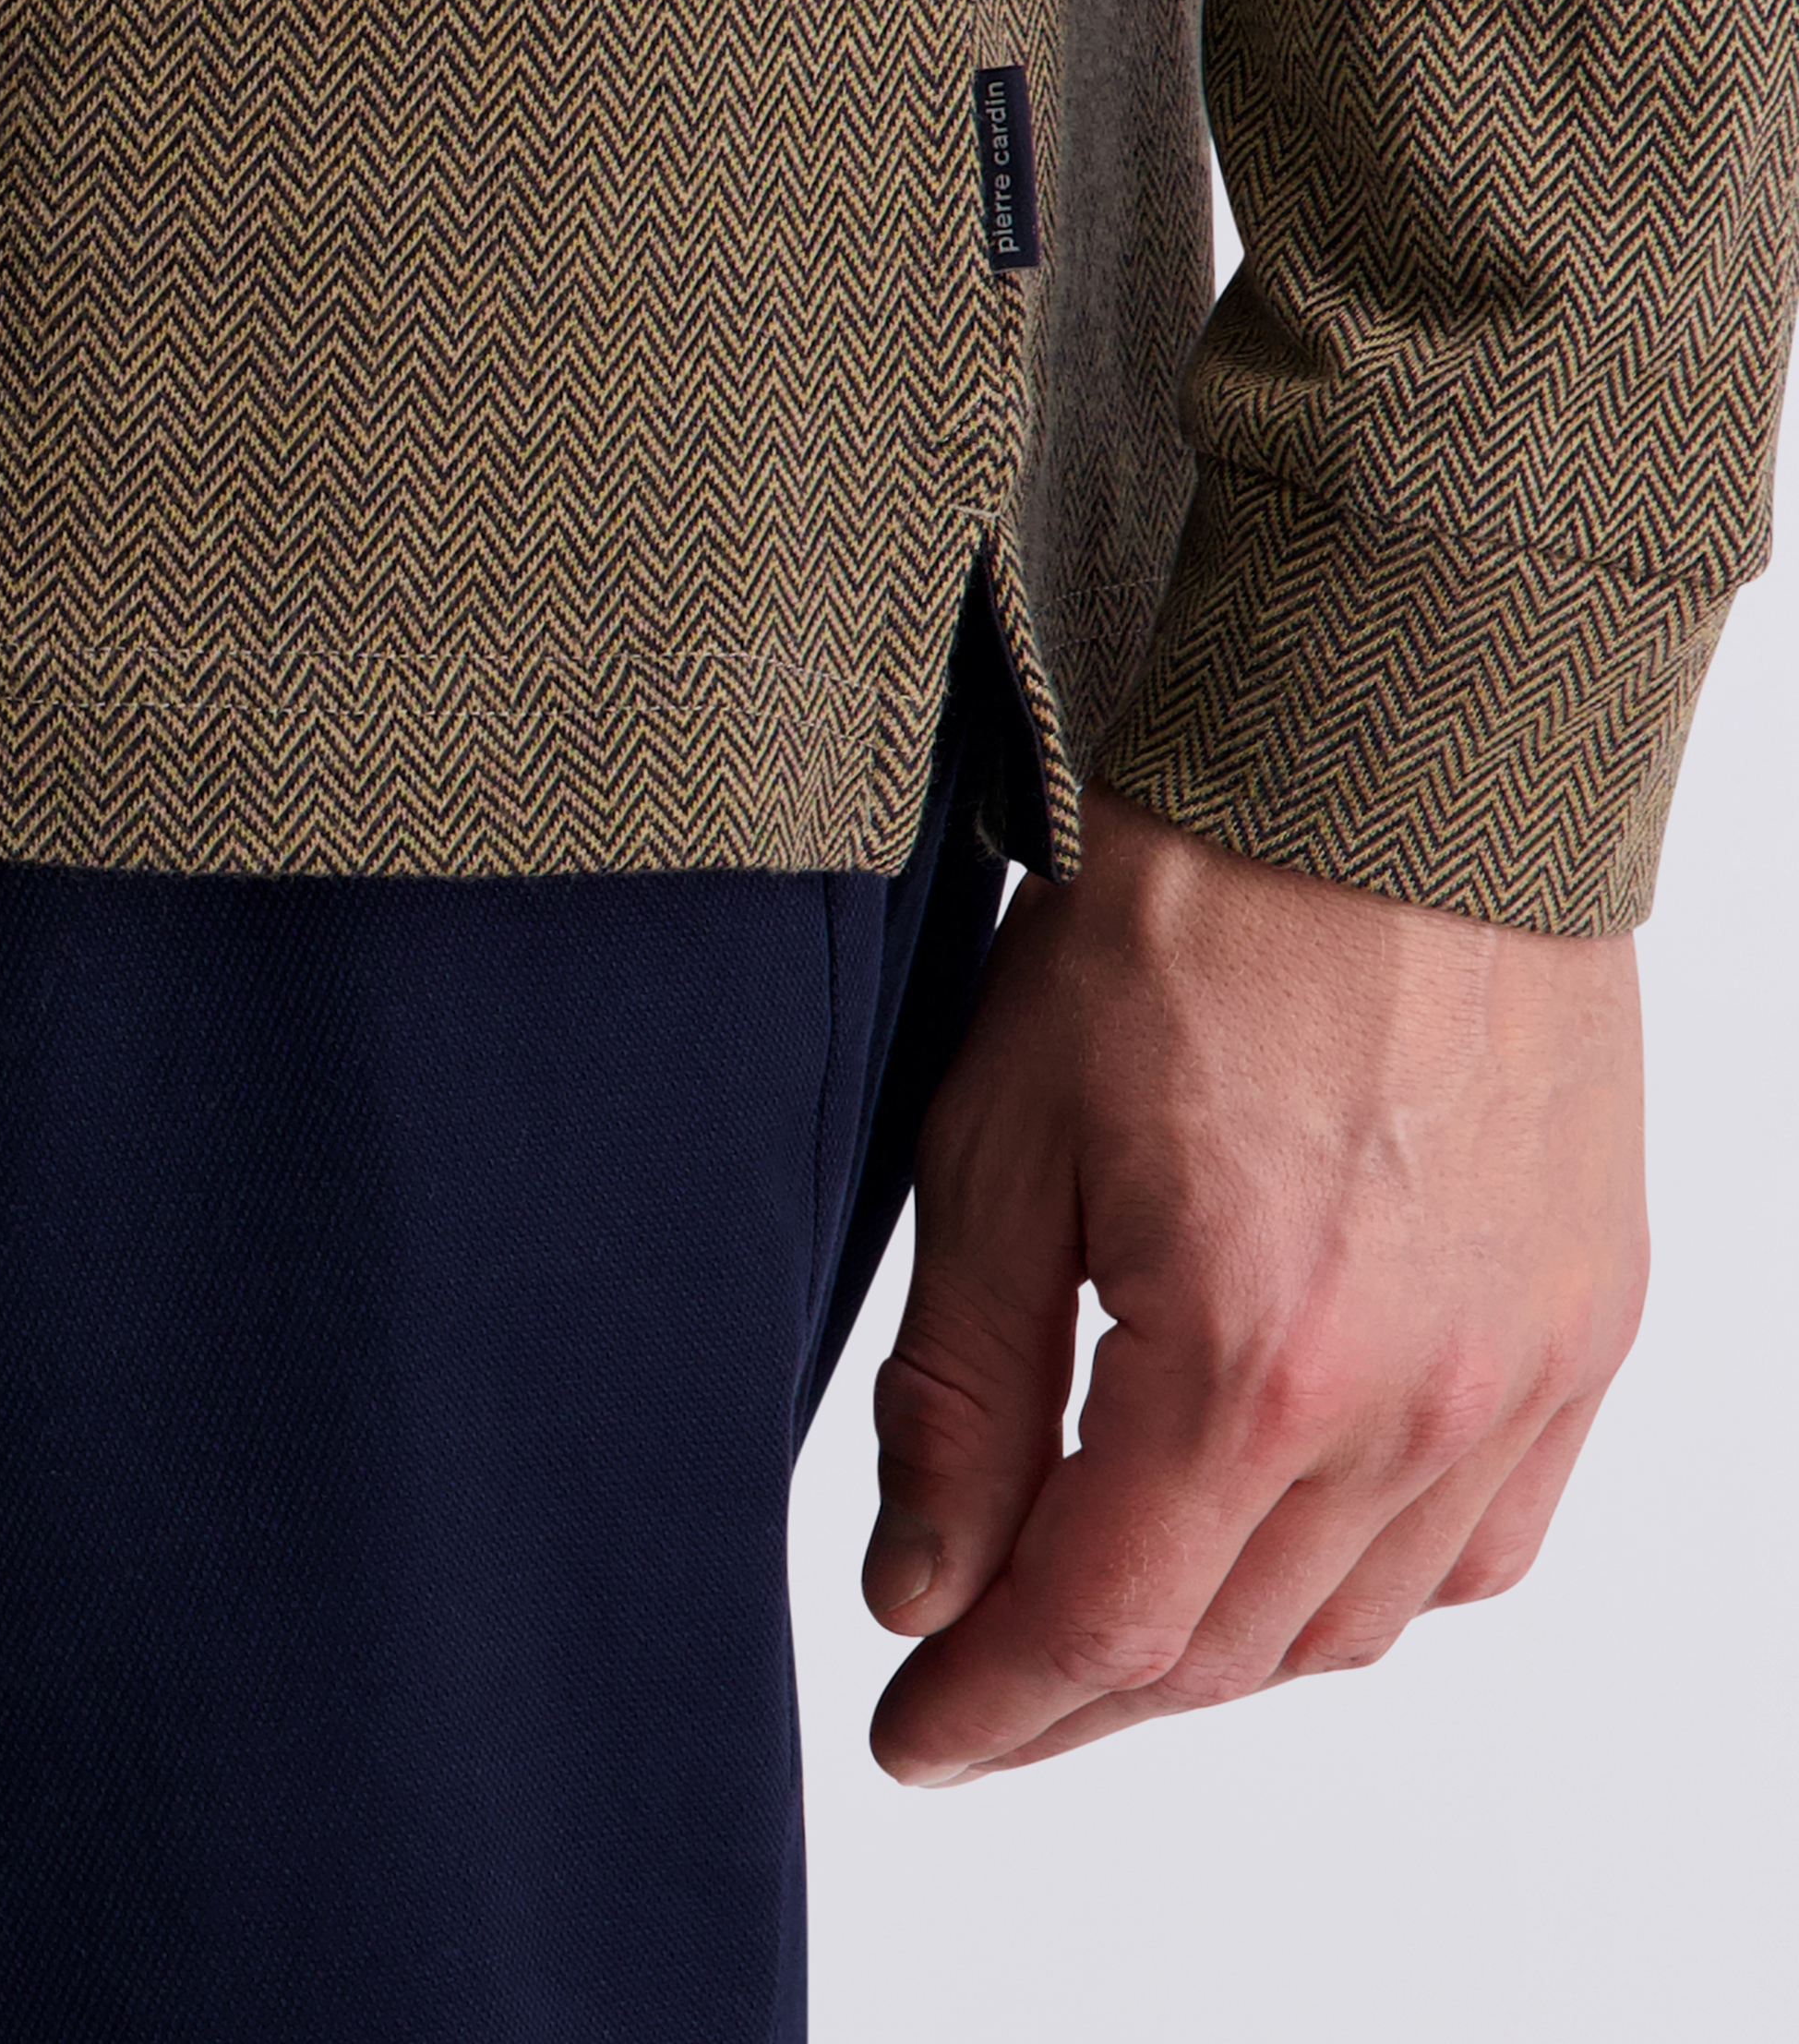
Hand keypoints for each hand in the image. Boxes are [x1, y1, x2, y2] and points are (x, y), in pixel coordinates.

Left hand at [861, 781, 1647, 1784]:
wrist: (1388, 769)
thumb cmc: (1193, 913)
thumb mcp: (1005, 1146)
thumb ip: (967, 1397)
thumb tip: (927, 1584)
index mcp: (1251, 1360)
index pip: (1099, 1629)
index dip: (986, 1708)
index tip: (916, 1735)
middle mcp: (1417, 1399)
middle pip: (1226, 1650)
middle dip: (1081, 1690)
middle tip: (982, 1667)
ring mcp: (1527, 1368)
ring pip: (1357, 1618)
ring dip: (1219, 1642)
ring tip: (1117, 1597)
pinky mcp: (1588, 1319)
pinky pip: (1482, 1538)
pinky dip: (1370, 1575)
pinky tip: (1289, 1531)